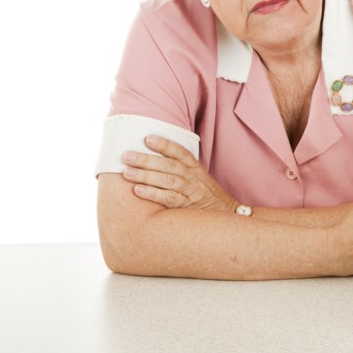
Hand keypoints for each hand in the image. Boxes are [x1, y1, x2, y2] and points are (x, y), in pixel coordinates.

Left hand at [122, 135, 237, 212]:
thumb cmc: (205, 194)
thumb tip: (151, 159)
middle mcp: (193, 178)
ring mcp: (191, 192)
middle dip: (147, 160)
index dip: (164, 144)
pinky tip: (137, 191)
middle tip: (126, 156)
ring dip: (146, 176)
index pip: (180, 152)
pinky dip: (153, 194)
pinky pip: (169, 199)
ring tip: (126, 172)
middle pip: (169, 165)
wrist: (226, 214)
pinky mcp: (187, 207)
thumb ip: (179, 168)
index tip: (147, 138)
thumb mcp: (198, 177)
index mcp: (195, 168)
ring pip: (168, 180)